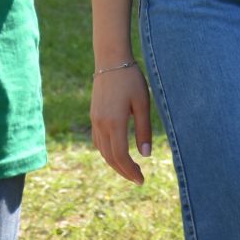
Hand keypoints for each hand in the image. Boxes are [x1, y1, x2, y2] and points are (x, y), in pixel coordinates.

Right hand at [89, 62, 152, 183]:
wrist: (111, 59)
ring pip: (102, 151)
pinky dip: (107, 152)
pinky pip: (98, 141)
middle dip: (124, 171)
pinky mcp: (94, 115)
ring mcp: (95, 120)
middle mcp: (101, 124)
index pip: (120, 156)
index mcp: (114, 123)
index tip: (142, 180)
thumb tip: (146, 155)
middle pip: (110, 158)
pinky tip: (117, 153)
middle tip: (138, 179)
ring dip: (115, 164)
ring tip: (130, 169)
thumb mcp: (142, 104)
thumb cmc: (131, 79)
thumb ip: (143, 130)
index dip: (131, 171)